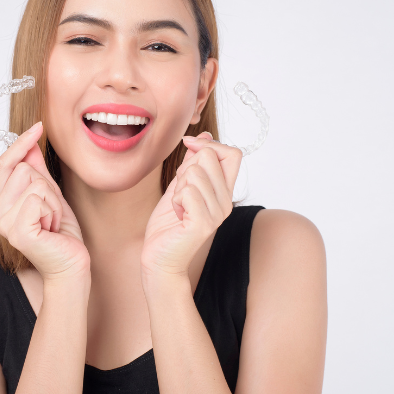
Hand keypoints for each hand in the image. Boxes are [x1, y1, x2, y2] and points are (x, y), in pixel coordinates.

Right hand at [0, 122, 88, 281]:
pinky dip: (53, 211)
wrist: (70, 263)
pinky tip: (51, 229)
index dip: (20, 144)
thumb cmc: (60, 232)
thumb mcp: (49, 194)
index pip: (4, 164)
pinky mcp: (18, 231)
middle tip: (50, 212)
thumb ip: (37, 170)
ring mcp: (4, 224)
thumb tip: (31, 142)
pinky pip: (39, 198)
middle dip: (48, 187)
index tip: (38, 126)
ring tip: (51, 222)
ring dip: (52, 201)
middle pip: (24, 169)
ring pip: (35, 182)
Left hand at [142, 132, 242, 278]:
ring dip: (178, 186)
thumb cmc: (168, 224)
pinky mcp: (203, 224)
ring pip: (194, 173)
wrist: (159, 258)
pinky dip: (175, 199)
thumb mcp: (180, 186)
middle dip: (186, 167)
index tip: (189, 147)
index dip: (210, 144)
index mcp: (224, 191)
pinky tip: (178, 214)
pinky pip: (187, 192)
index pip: (233, 153)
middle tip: (180, 191)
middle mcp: (226, 201)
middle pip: (210, 157)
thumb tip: (203, 135)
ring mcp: (217, 214)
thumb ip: (192, 163)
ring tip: (179, 206)